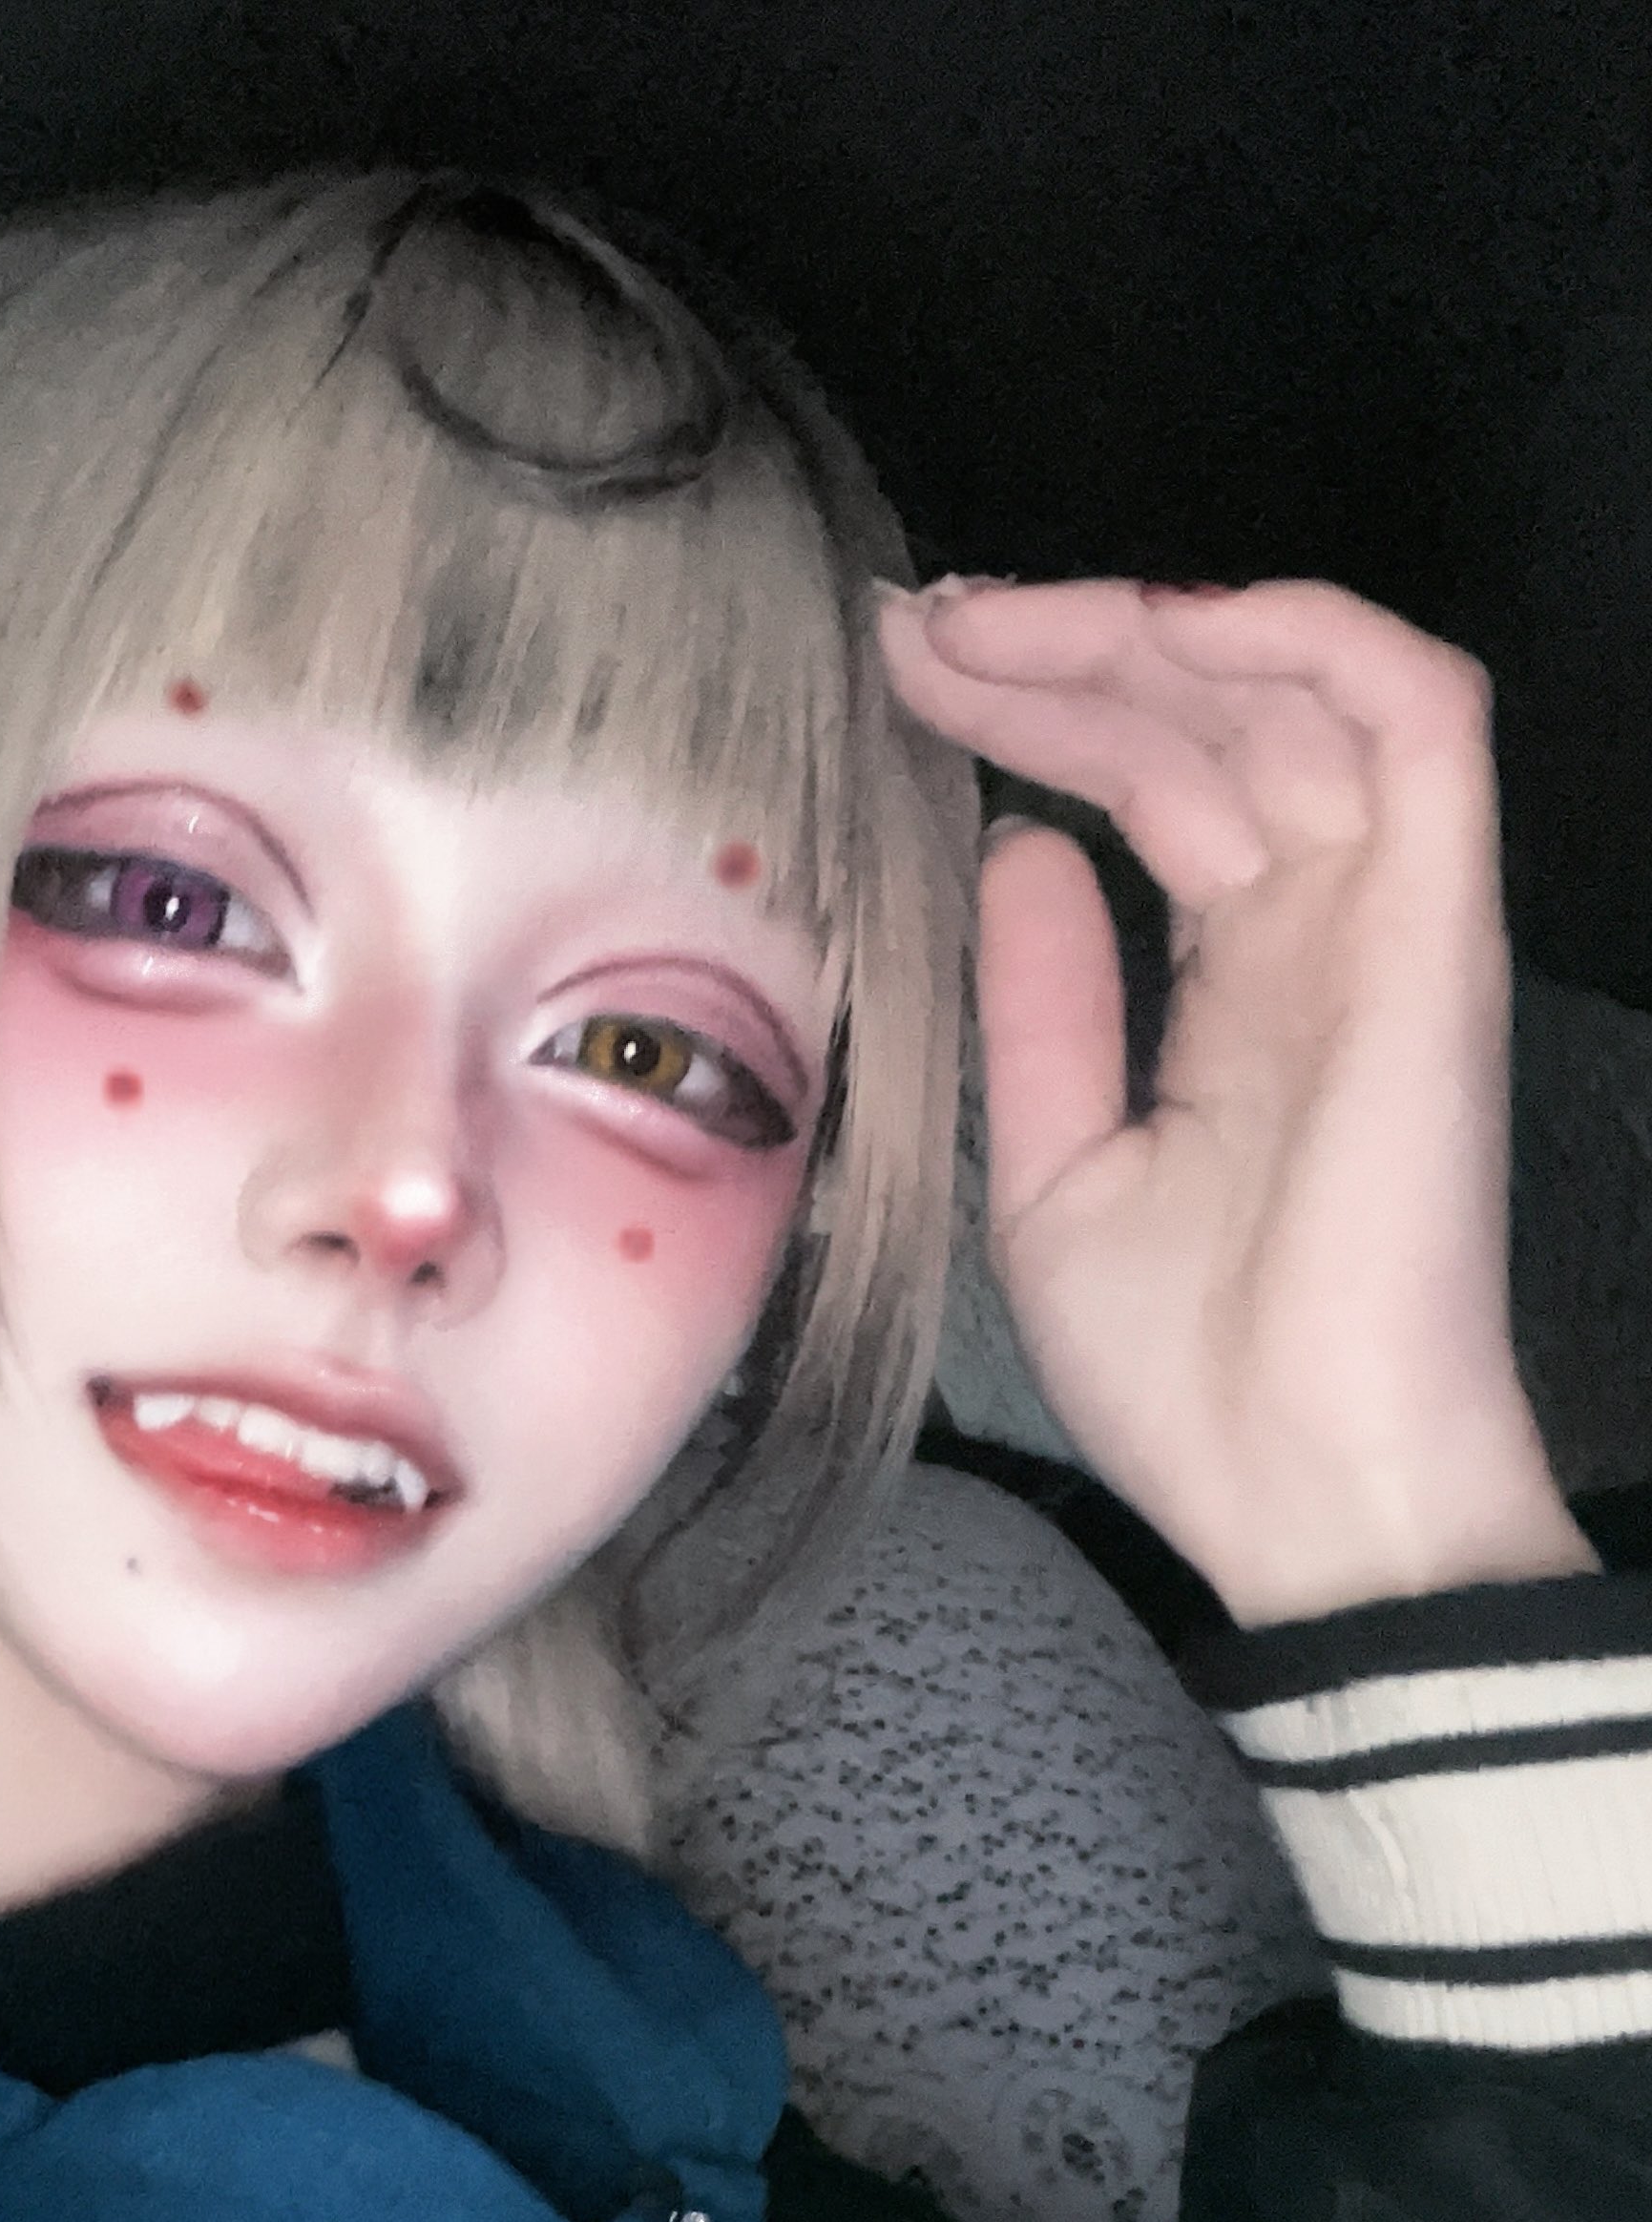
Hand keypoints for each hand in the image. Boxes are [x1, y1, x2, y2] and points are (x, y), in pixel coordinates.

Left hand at [874, 575, 1597, 1625]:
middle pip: (1201, 724)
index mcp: (1240, 996)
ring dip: (1144, 628)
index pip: (1148, 794)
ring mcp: (1383, 920)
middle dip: (1056, 652)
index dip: (1033, 715)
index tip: (901, 677)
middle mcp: (1318, 936)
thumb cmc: (1187, 1376)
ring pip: (1290, 687)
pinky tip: (1157, 619)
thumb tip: (1017, 848)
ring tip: (990, 622)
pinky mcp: (1437, 924)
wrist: (1298, 1485)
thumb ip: (1045, 1007)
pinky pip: (1417, 711)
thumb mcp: (1055, 1173)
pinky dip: (1300, 631)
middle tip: (912, 628)